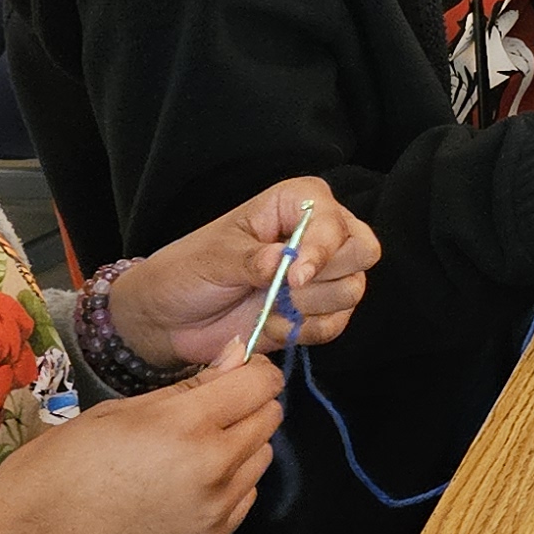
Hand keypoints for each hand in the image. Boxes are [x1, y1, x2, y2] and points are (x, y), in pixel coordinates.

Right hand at [0, 356, 287, 533]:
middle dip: (248, 405)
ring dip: (241, 445)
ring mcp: (217, 509)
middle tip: (207, 408)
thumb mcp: (118, 411)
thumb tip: (234, 355)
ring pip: (261, 458)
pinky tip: (188, 482)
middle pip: (269, 418)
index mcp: (186, 425)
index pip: (261, 383)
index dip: (250, 371)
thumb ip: (186, 387)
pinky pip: (245, 496)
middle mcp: (214, 467)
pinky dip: (230, 483)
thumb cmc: (61, 466)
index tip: (230, 372)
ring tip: (192, 448)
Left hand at [104, 178, 377, 370]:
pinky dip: (302, 331)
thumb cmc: (188, 271)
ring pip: (351, 291)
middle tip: (282, 287)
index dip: (323, 248)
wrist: (170, 320)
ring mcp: (323, 276)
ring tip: (267, 305)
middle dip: (322, 277)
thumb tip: (284, 262)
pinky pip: (336, 326)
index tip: (295, 276)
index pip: (337, 219)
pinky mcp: (318, 314)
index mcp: (297, 203)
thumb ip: (250, 259)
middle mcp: (319, 235)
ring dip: (306, 307)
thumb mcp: (212, 257)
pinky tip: (270, 324)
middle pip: (362, 251)